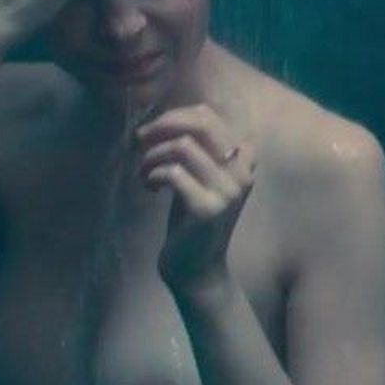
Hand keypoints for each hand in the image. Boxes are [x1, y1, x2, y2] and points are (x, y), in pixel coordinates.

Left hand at [139, 102, 256, 290]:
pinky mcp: (207, 208)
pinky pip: (173, 173)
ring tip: (143, 172)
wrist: (198, 268)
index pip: (208, 116)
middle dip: (163, 125)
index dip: (173, 117)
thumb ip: (197, 148)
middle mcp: (242, 171)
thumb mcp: (200, 176)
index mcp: (243, 159)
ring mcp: (228, 190)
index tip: (152, 133)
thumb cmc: (192, 218)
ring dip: (152, 155)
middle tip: (140, 139)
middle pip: (201, 123)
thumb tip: (166, 118)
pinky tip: (150, 187)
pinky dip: (153, 174)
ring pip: (182, 146)